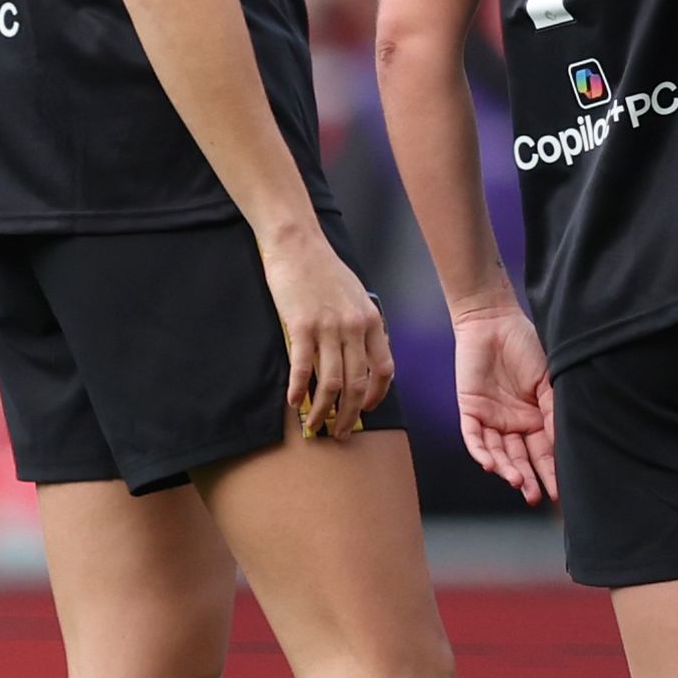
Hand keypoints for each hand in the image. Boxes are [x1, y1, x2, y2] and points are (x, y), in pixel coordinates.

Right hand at [260, 220, 393, 440]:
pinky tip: (293, 402)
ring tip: (315, 426)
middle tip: (340, 433)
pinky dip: (298, 390)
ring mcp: (328, 328)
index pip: (384, 370)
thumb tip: (363, 354)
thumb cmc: (325, 269)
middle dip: (350, 415)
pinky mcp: (301, 326)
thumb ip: (362, 325)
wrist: (298, 244)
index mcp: (371, 321)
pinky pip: (302, 368)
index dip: (376, 396)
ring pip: (331, 383)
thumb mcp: (356, 296)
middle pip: (357, 384)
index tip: (366, 410)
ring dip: (324, 410)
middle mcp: (354, 328)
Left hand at [448, 297, 558, 503]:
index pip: (544, 452)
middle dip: (529, 479)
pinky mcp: (470, 410)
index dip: (551, 471)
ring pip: (498, 453)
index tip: (560, 491)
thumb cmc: (527, 345)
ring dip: (507, 469)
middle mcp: (514, 423)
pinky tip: (491, 465)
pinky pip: (474, 437)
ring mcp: (492, 419)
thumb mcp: (549, 380)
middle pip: (521, 458)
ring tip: (517, 483)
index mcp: (536, 418)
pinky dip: (481, 452)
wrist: (495, 321)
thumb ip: (554, 411)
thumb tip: (565, 444)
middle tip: (536, 496)